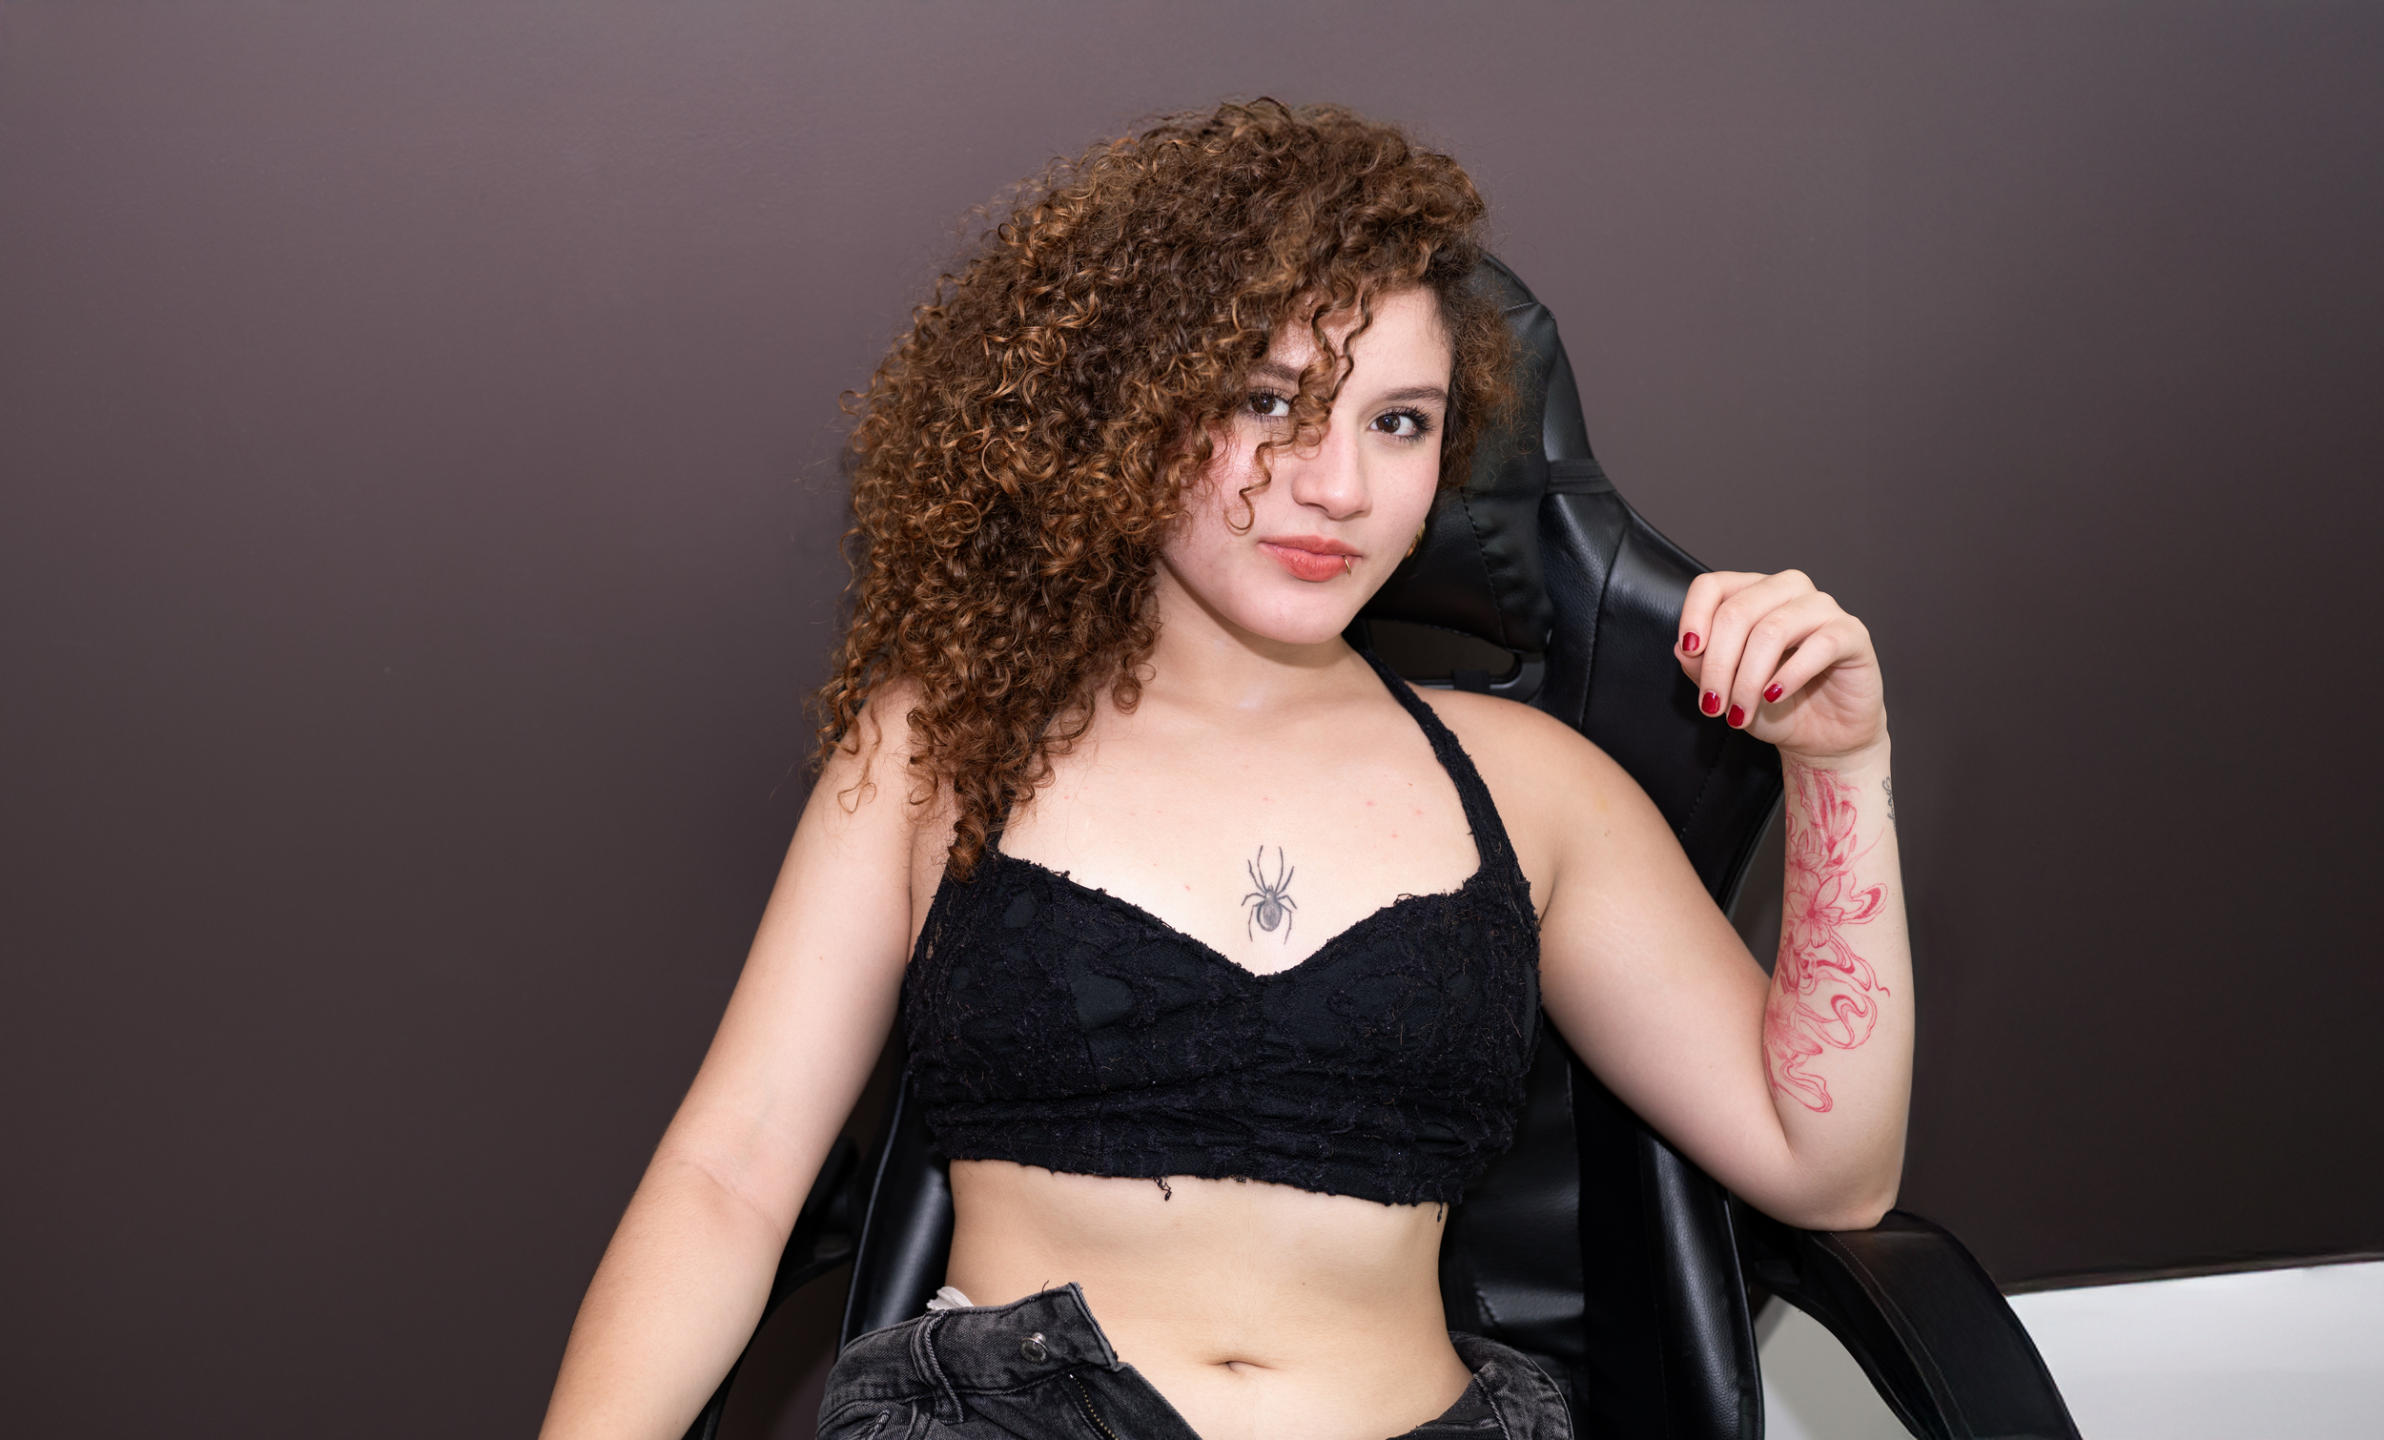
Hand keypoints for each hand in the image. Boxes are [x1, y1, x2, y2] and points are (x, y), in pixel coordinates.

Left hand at [1675, 569, 1886, 762]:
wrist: (1822, 738)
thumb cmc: (1773, 706)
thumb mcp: (1727, 690)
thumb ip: (1702, 667)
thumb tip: (1683, 649)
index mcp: (1752, 594)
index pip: (1713, 586)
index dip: (1694, 616)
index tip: (1691, 652)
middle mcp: (1787, 591)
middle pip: (1738, 611)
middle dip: (1718, 665)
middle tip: (1713, 706)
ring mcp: (1822, 608)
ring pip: (1773, 629)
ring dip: (1748, 678)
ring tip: (1740, 713)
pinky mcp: (1852, 633)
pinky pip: (1819, 644)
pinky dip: (1790, 674)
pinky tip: (1774, 697)